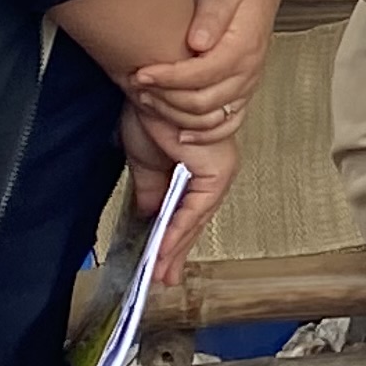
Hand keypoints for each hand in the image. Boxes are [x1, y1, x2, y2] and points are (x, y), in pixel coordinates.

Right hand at [118, 106, 238, 288]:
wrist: (152, 87)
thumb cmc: (153, 113)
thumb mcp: (146, 163)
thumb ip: (152, 191)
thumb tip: (152, 217)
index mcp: (200, 168)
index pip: (188, 213)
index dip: (173, 241)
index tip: (159, 265)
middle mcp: (215, 170)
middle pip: (195, 221)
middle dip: (175, 252)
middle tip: (161, 277)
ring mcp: (219, 170)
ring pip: (196, 219)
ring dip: (175, 246)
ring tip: (159, 269)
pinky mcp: (216, 168)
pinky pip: (196, 207)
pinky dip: (179, 228)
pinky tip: (164, 246)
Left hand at [122, 0, 280, 135]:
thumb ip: (210, 17)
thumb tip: (197, 42)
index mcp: (243, 49)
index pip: (202, 74)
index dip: (168, 78)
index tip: (139, 73)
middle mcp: (249, 73)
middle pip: (204, 102)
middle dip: (165, 99)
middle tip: (137, 86)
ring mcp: (246, 87)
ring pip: (211, 119)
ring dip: (175, 116)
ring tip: (147, 100)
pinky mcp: (241, 94)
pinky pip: (225, 125)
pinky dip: (202, 135)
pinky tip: (179, 135)